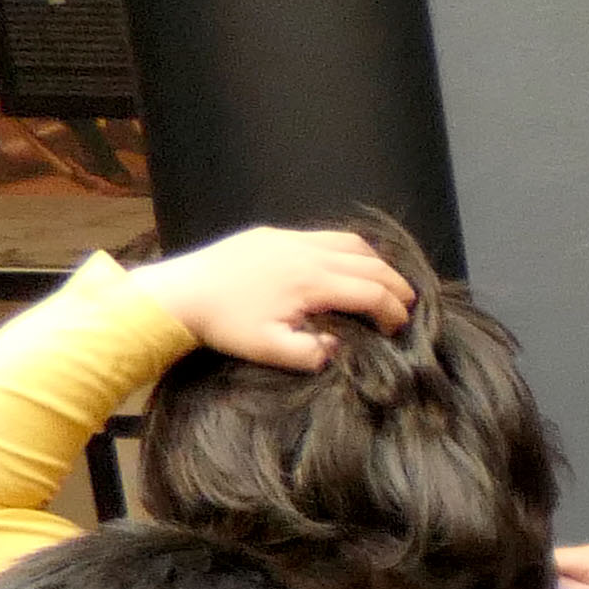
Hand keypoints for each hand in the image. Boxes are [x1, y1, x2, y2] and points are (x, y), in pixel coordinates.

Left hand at [127, 223, 413, 370]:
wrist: (180, 293)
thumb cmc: (225, 326)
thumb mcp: (270, 350)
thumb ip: (312, 354)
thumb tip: (340, 347)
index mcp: (311, 281)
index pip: (371, 292)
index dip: (393, 312)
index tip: (398, 331)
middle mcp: (307, 252)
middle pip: (370, 263)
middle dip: (395, 285)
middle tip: (408, 307)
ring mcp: (290, 238)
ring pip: (350, 242)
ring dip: (376, 263)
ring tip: (386, 283)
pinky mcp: (274, 234)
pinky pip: (325, 235)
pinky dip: (349, 250)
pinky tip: (347, 266)